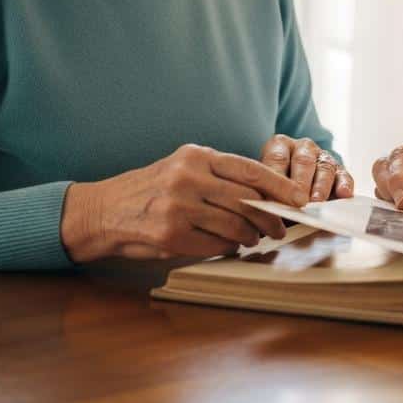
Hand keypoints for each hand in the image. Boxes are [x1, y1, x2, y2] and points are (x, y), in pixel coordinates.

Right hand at [60, 143, 314, 262]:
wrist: (102, 211)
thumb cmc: (151, 189)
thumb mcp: (183, 167)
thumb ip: (220, 176)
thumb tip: (266, 195)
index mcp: (197, 156)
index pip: (251, 170)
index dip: (281, 187)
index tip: (300, 200)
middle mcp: (189, 177)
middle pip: (247, 200)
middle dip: (270, 217)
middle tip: (279, 227)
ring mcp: (178, 206)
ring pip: (234, 225)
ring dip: (250, 235)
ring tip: (253, 238)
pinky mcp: (169, 234)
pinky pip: (213, 244)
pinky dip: (226, 247)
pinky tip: (228, 245)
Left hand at [258, 134, 353, 201]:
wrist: (289, 186)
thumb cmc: (272, 187)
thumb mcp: (265, 185)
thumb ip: (266, 194)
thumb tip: (267, 211)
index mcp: (279, 145)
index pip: (277, 159)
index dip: (277, 179)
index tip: (275, 198)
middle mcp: (302, 147)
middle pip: (303, 162)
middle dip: (302, 183)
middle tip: (299, 202)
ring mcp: (322, 156)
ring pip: (324, 168)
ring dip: (321, 187)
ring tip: (317, 203)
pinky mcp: (338, 169)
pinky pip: (343, 175)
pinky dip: (344, 185)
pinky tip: (343, 194)